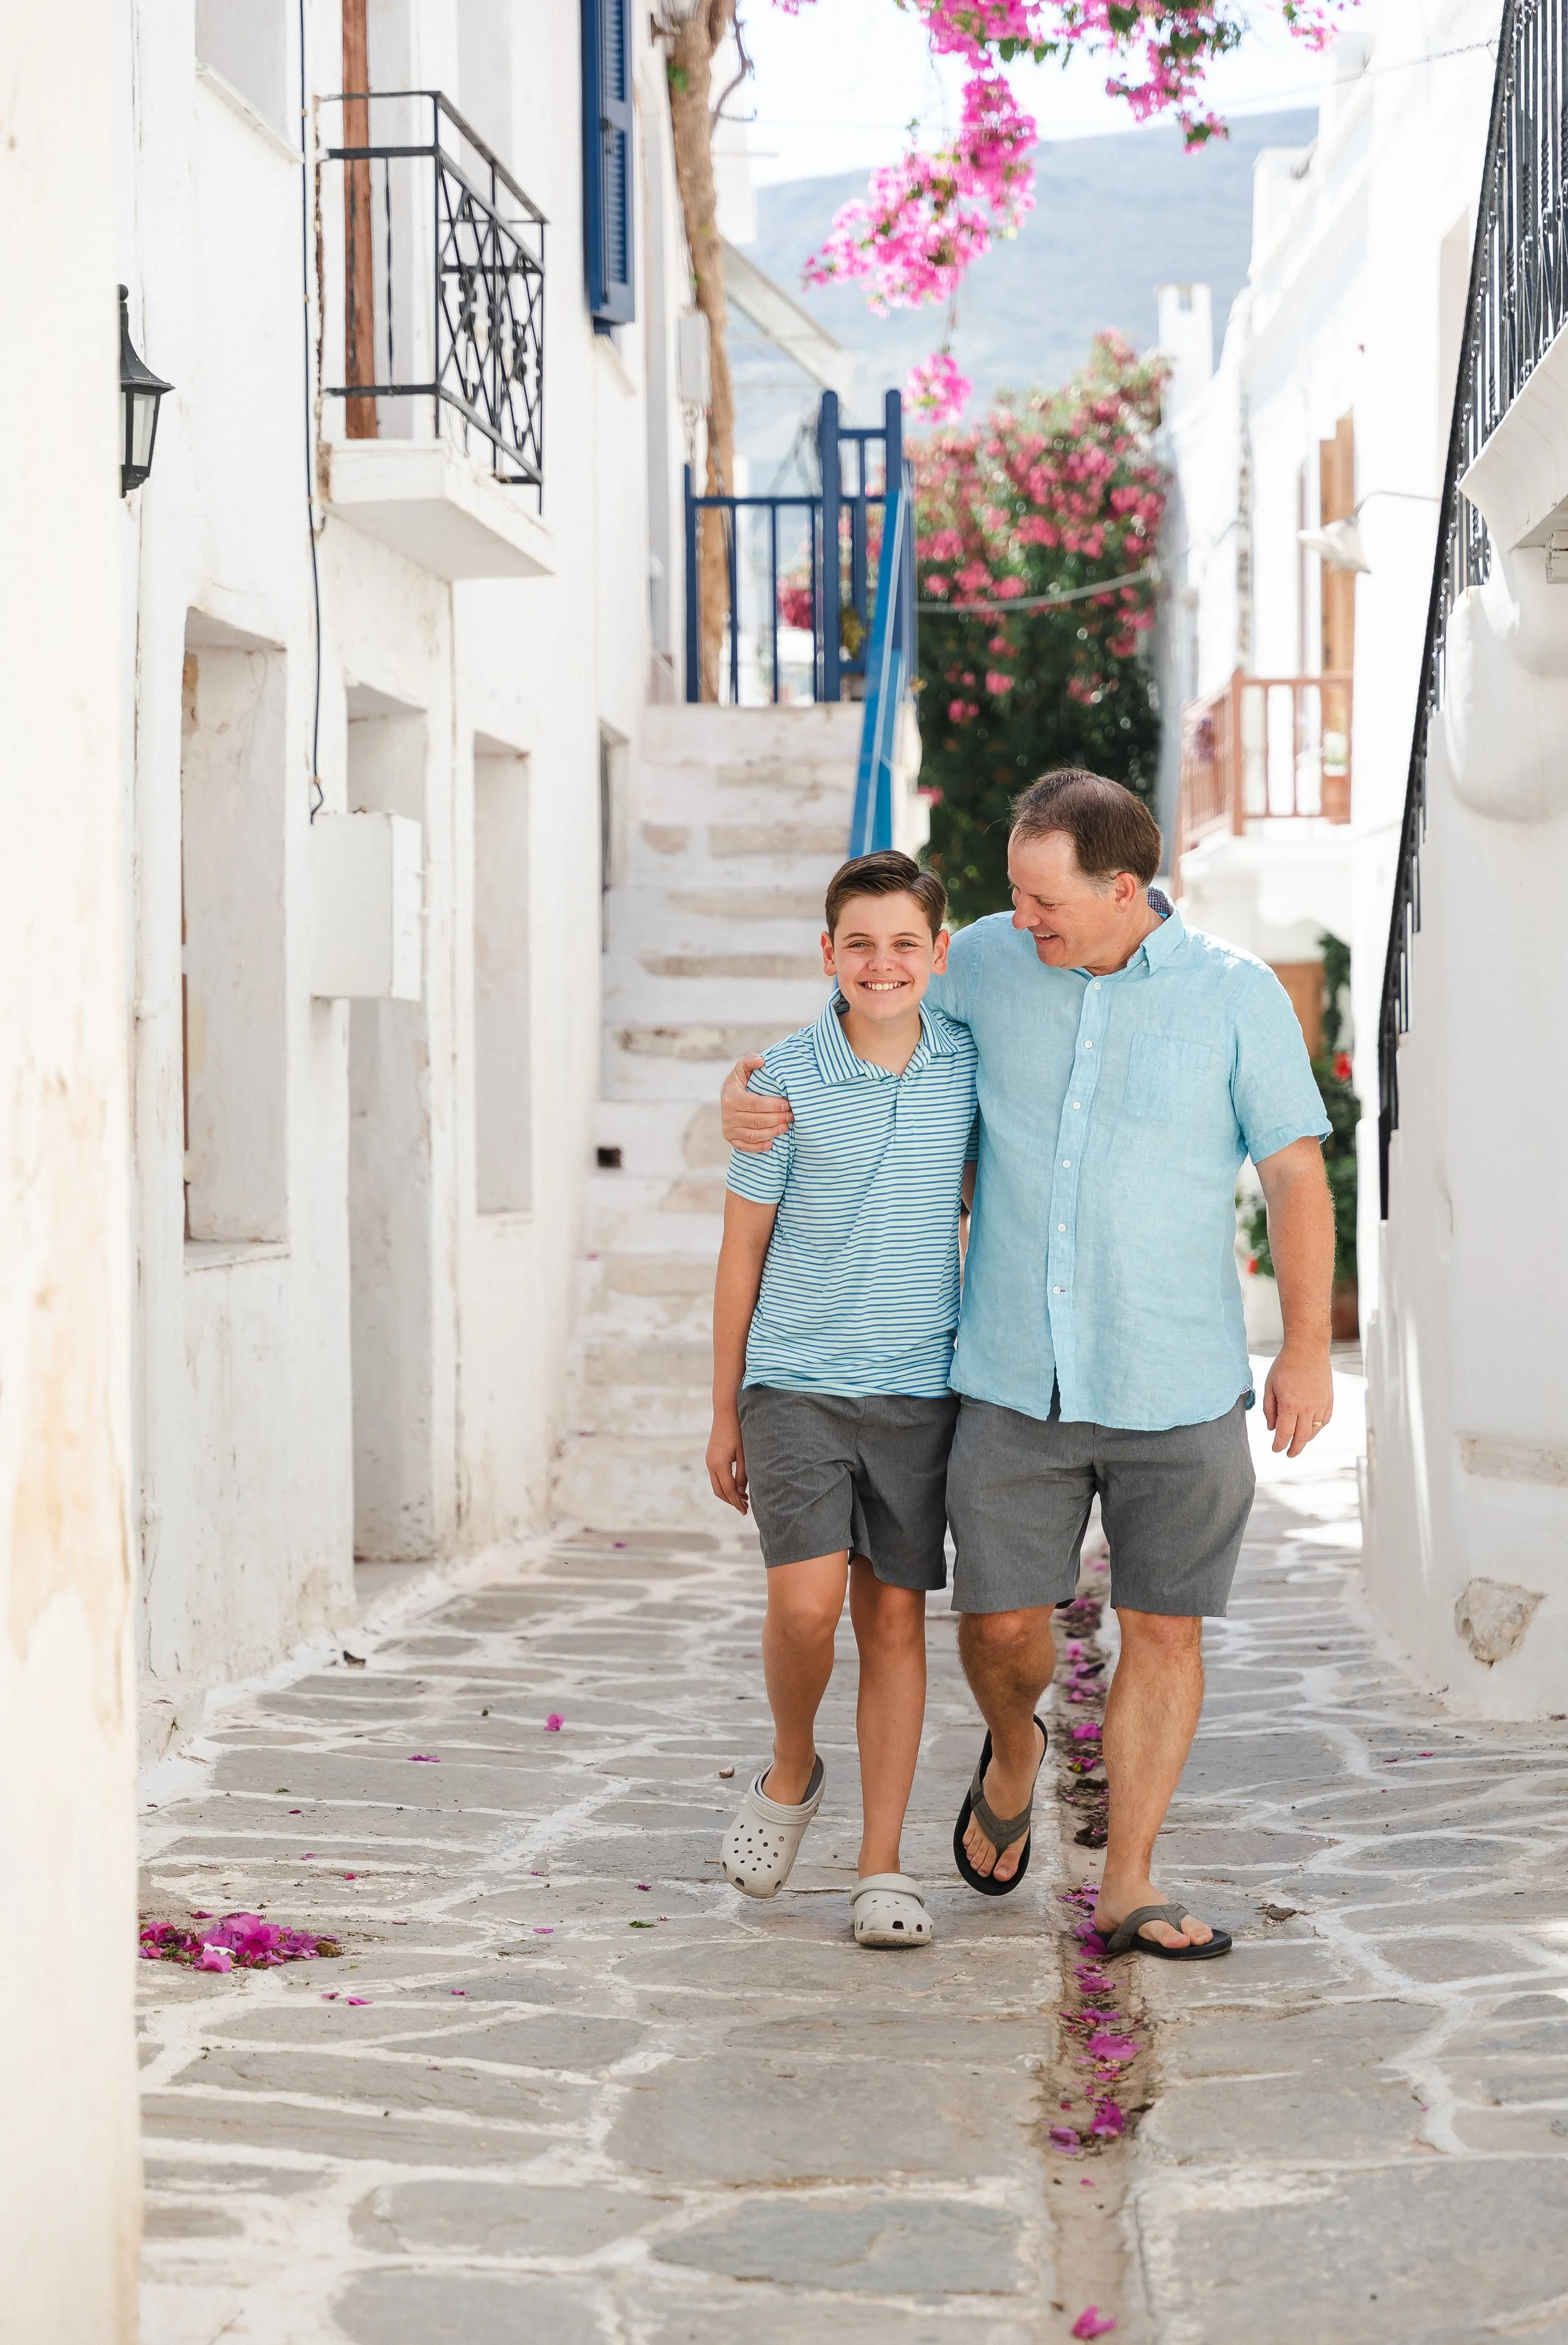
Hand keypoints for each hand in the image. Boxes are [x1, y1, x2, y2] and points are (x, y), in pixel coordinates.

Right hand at [706, 1407, 748, 1513]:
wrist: (726, 1411)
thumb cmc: (738, 1430)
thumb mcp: (745, 1453)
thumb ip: (743, 1473)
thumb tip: (742, 1490)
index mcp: (719, 1465)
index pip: (728, 1490)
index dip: (737, 1502)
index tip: (745, 1511)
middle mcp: (711, 1464)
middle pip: (719, 1491)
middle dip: (731, 1501)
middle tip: (745, 1507)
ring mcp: (709, 1460)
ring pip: (716, 1484)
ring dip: (728, 1493)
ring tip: (743, 1498)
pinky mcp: (711, 1457)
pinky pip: (716, 1476)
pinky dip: (725, 1484)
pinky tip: (737, 1484)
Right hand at [721, 1056, 791, 1152]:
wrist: (728, 1096)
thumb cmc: (741, 1081)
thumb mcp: (743, 1068)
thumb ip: (750, 1061)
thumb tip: (761, 1061)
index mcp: (731, 1097)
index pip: (755, 1104)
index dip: (773, 1105)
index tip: (788, 1104)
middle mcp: (727, 1114)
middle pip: (757, 1121)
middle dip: (777, 1119)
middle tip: (792, 1116)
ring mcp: (728, 1128)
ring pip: (753, 1135)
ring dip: (772, 1133)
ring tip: (786, 1127)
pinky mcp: (730, 1138)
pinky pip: (745, 1146)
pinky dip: (759, 1147)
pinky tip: (772, 1143)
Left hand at [1263, 1340, 1333, 1456]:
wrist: (1308, 1349)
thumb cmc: (1286, 1365)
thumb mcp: (1270, 1386)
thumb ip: (1269, 1409)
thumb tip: (1272, 1428)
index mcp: (1289, 1404)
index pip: (1284, 1433)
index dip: (1279, 1444)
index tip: (1276, 1449)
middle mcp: (1307, 1408)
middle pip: (1301, 1437)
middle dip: (1294, 1449)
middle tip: (1289, 1454)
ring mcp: (1320, 1405)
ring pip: (1314, 1431)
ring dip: (1305, 1440)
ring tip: (1298, 1442)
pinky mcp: (1329, 1401)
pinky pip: (1324, 1421)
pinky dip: (1317, 1429)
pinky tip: (1310, 1429)